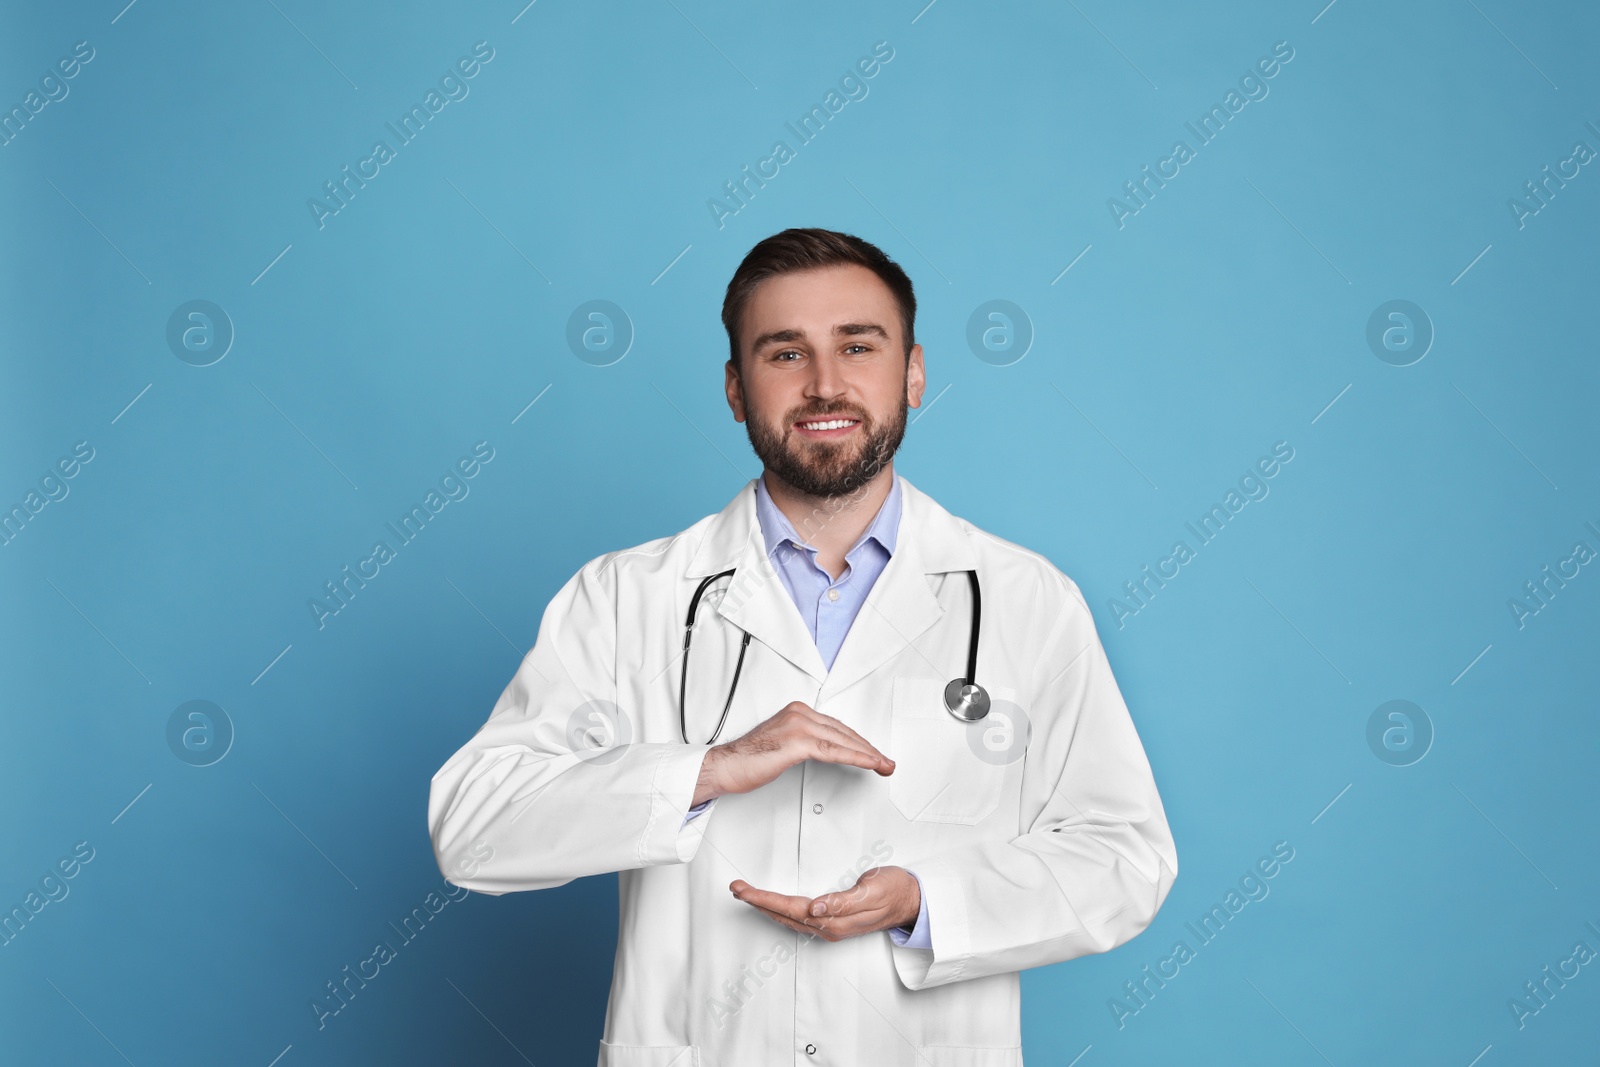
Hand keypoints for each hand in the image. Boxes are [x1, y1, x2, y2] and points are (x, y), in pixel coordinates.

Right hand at [691, 701, 892, 806]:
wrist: (725, 766)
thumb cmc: (749, 759)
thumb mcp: (783, 744)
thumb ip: (806, 742)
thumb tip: (827, 750)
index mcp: (798, 711)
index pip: (837, 727)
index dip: (859, 742)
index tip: (873, 754)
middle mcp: (800, 713)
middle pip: (844, 732)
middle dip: (868, 749)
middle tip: (886, 762)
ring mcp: (798, 725)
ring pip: (843, 741)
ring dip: (868, 755)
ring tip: (883, 765)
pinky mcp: (797, 742)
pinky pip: (834, 751)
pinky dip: (856, 758)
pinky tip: (869, 764)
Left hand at [729, 866, 919, 941]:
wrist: (911, 901)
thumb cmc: (894, 891)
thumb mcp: (872, 891)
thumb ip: (844, 901)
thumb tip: (817, 908)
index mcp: (834, 920)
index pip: (790, 908)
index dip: (764, 898)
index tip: (744, 890)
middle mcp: (828, 927)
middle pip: (783, 914)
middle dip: (756, 901)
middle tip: (735, 888)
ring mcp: (829, 927)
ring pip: (788, 918)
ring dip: (765, 906)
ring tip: (745, 894)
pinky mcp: (832, 922)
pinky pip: (797, 918)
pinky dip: (779, 909)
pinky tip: (772, 905)